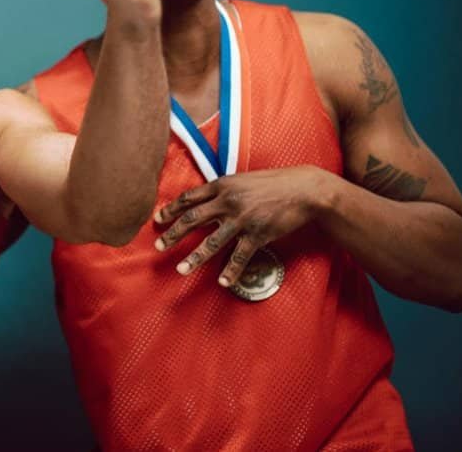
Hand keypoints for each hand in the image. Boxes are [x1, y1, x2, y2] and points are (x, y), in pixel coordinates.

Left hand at [153, 166, 328, 285]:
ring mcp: (242, 219)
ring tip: (181, 270)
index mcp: (222, 185)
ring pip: (212, 242)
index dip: (171, 209)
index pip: (189, 198)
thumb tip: (203, 201)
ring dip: (194, 258)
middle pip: (192, 220)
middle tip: (158, 247)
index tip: (157, 219)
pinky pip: (240, 256)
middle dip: (173, 234)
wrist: (304, 190)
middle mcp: (228, 202)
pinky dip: (231, 271)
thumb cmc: (273, 184)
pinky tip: (222, 282)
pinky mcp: (258, 234)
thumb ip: (222, 191)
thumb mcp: (242, 180)